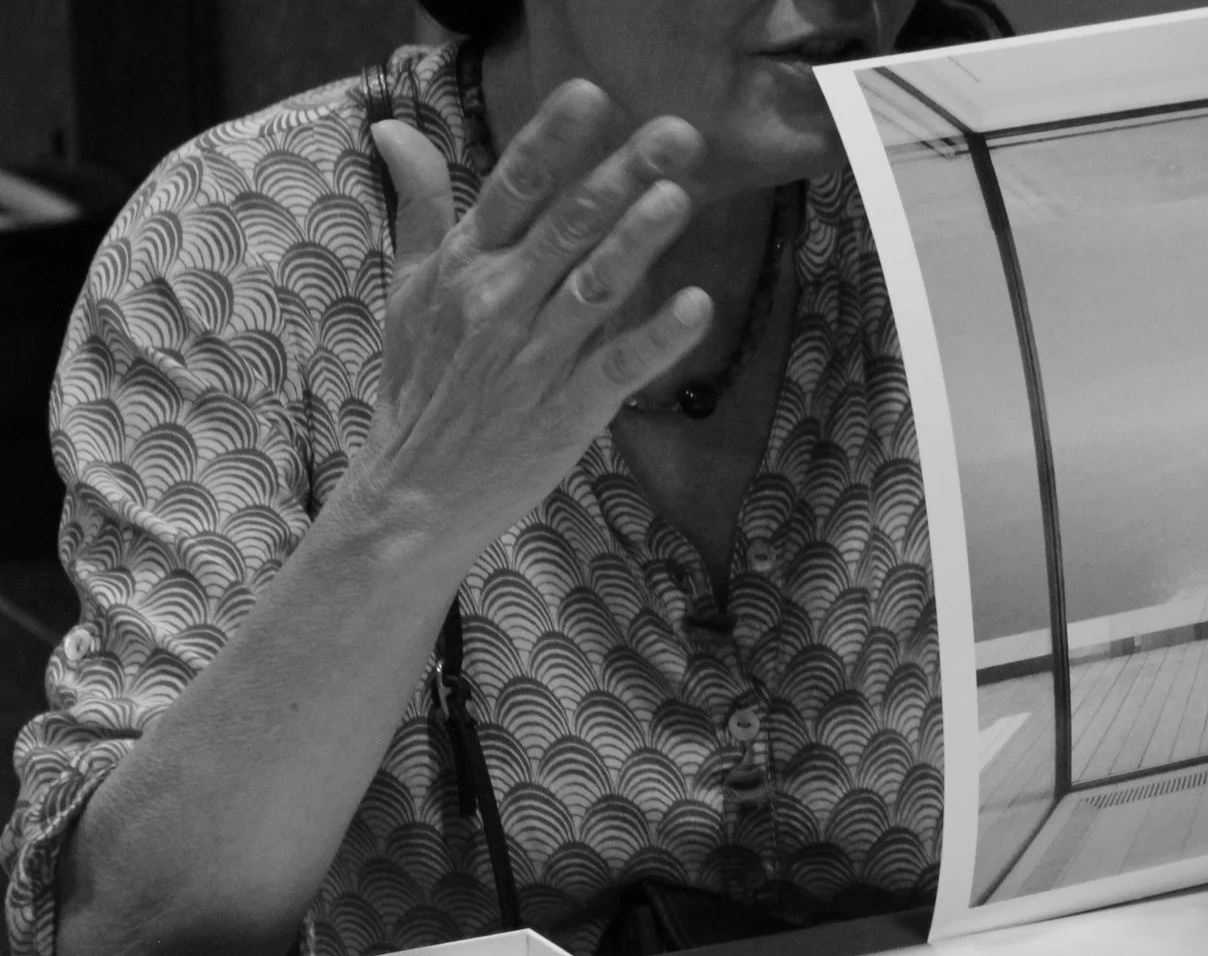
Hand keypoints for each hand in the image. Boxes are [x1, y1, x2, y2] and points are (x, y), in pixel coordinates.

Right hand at [351, 82, 714, 569]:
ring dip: (638, 241)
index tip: (592, 97)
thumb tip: (395, 129)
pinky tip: (696, 305)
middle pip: (568, 226)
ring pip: (596, 286)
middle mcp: (498, 302)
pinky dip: (658, 337)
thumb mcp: (409, 289)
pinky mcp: (567, 411)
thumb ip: (419, 207)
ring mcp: (534, 357)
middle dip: (622, 176)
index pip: (512, 188)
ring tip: (679, 196)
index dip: (553, 140)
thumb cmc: (422, 383)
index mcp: (464, 266)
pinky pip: (618, 366)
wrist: (416, 489)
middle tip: (676, 134)